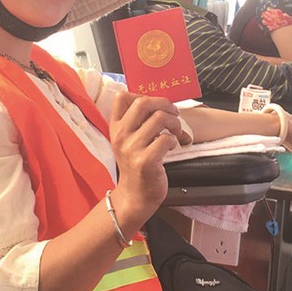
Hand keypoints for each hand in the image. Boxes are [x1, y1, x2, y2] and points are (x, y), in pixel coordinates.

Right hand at [108, 90, 185, 219]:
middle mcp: (121, 135)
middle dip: (165, 104)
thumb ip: (136, 122)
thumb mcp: (128, 141)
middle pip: (144, 102)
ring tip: (175, 132)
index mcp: (116, 127)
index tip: (155, 106)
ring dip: (174, 123)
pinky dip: (174, 140)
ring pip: (159, 118)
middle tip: (174, 114)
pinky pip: (166, 139)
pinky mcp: (145, 161)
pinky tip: (172, 147)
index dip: (143, 94)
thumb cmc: (136, 165)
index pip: (122, 97)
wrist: (134, 196)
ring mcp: (132, 148)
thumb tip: (158, 102)